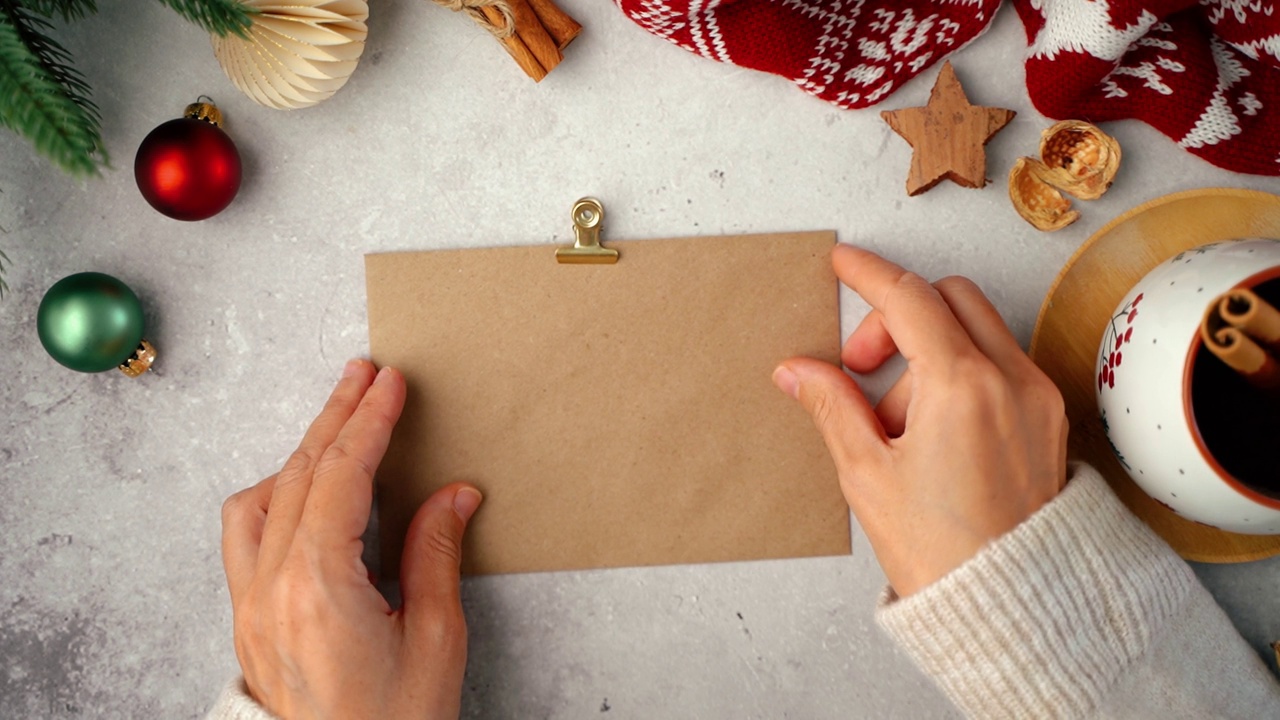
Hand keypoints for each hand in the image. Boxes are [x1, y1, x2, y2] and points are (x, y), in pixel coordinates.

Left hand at [220, 360, 481, 718]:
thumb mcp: (435, 641)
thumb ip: (436, 557)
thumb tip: (453, 495)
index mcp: (318, 589)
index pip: (340, 477)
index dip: (368, 422)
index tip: (390, 383)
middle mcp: (270, 588)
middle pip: (298, 474)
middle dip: (335, 417)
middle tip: (364, 375)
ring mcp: (250, 603)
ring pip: (262, 498)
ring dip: (301, 451)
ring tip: (338, 420)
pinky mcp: (248, 618)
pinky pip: (246, 533)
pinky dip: (276, 493)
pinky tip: (303, 487)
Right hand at [773, 246, 1067, 596]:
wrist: (1011, 608)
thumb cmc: (942, 554)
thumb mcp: (867, 475)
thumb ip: (831, 406)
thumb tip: (798, 369)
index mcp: (961, 386)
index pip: (907, 299)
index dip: (867, 274)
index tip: (843, 263)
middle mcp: (1010, 380)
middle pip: (947, 298)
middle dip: (897, 317)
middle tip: (861, 368)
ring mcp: (1037, 398)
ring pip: (976, 329)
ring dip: (929, 350)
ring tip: (899, 424)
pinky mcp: (1050, 419)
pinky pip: (1001, 364)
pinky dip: (961, 374)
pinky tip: (934, 429)